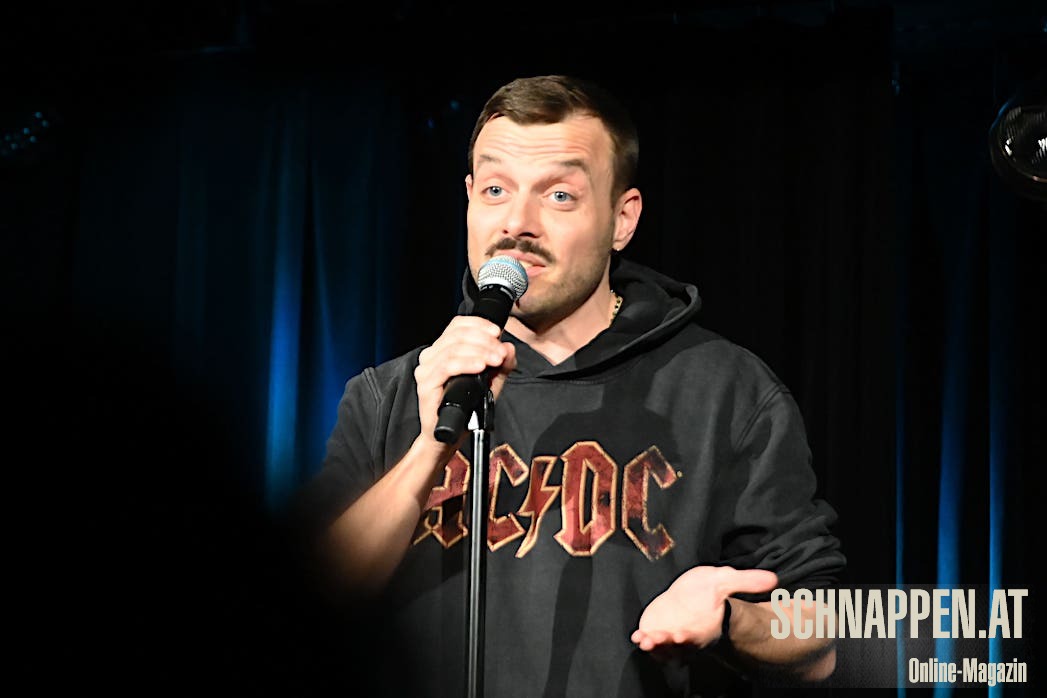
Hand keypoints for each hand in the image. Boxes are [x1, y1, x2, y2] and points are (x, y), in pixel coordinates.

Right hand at [413, 316, 516, 450]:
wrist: (448, 438)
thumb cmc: (466, 411)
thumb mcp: (491, 383)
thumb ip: (502, 366)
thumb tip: (509, 348)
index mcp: (443, 350)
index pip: (458, 324)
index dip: (480, 325)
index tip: (498, 333)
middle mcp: (431, 356)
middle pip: (458, 335)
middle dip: (485, 341)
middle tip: (501, 353)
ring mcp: (426, 369)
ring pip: (454, 348)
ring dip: (480, 351)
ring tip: (496, 360)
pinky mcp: (426, 384)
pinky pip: (446, 367)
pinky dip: (466, 363)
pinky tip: (480, 367)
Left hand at [631, 565, 777, 655]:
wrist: (693, 593)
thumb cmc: (710, 590)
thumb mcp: (726, 580)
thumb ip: (746, 581)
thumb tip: (774, 578)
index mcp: (704, 627)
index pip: (697, 637)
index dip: (689, 638)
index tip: (680, 635)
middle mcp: (687, 635)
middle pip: (676, 646)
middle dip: (666, 644)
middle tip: (655, 638)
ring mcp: (670, 636)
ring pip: (662, 647)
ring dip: (653, 645)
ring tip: (644, 639)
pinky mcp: (656, 631)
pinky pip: (649, 640)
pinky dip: (642, 639)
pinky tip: (636, 636)